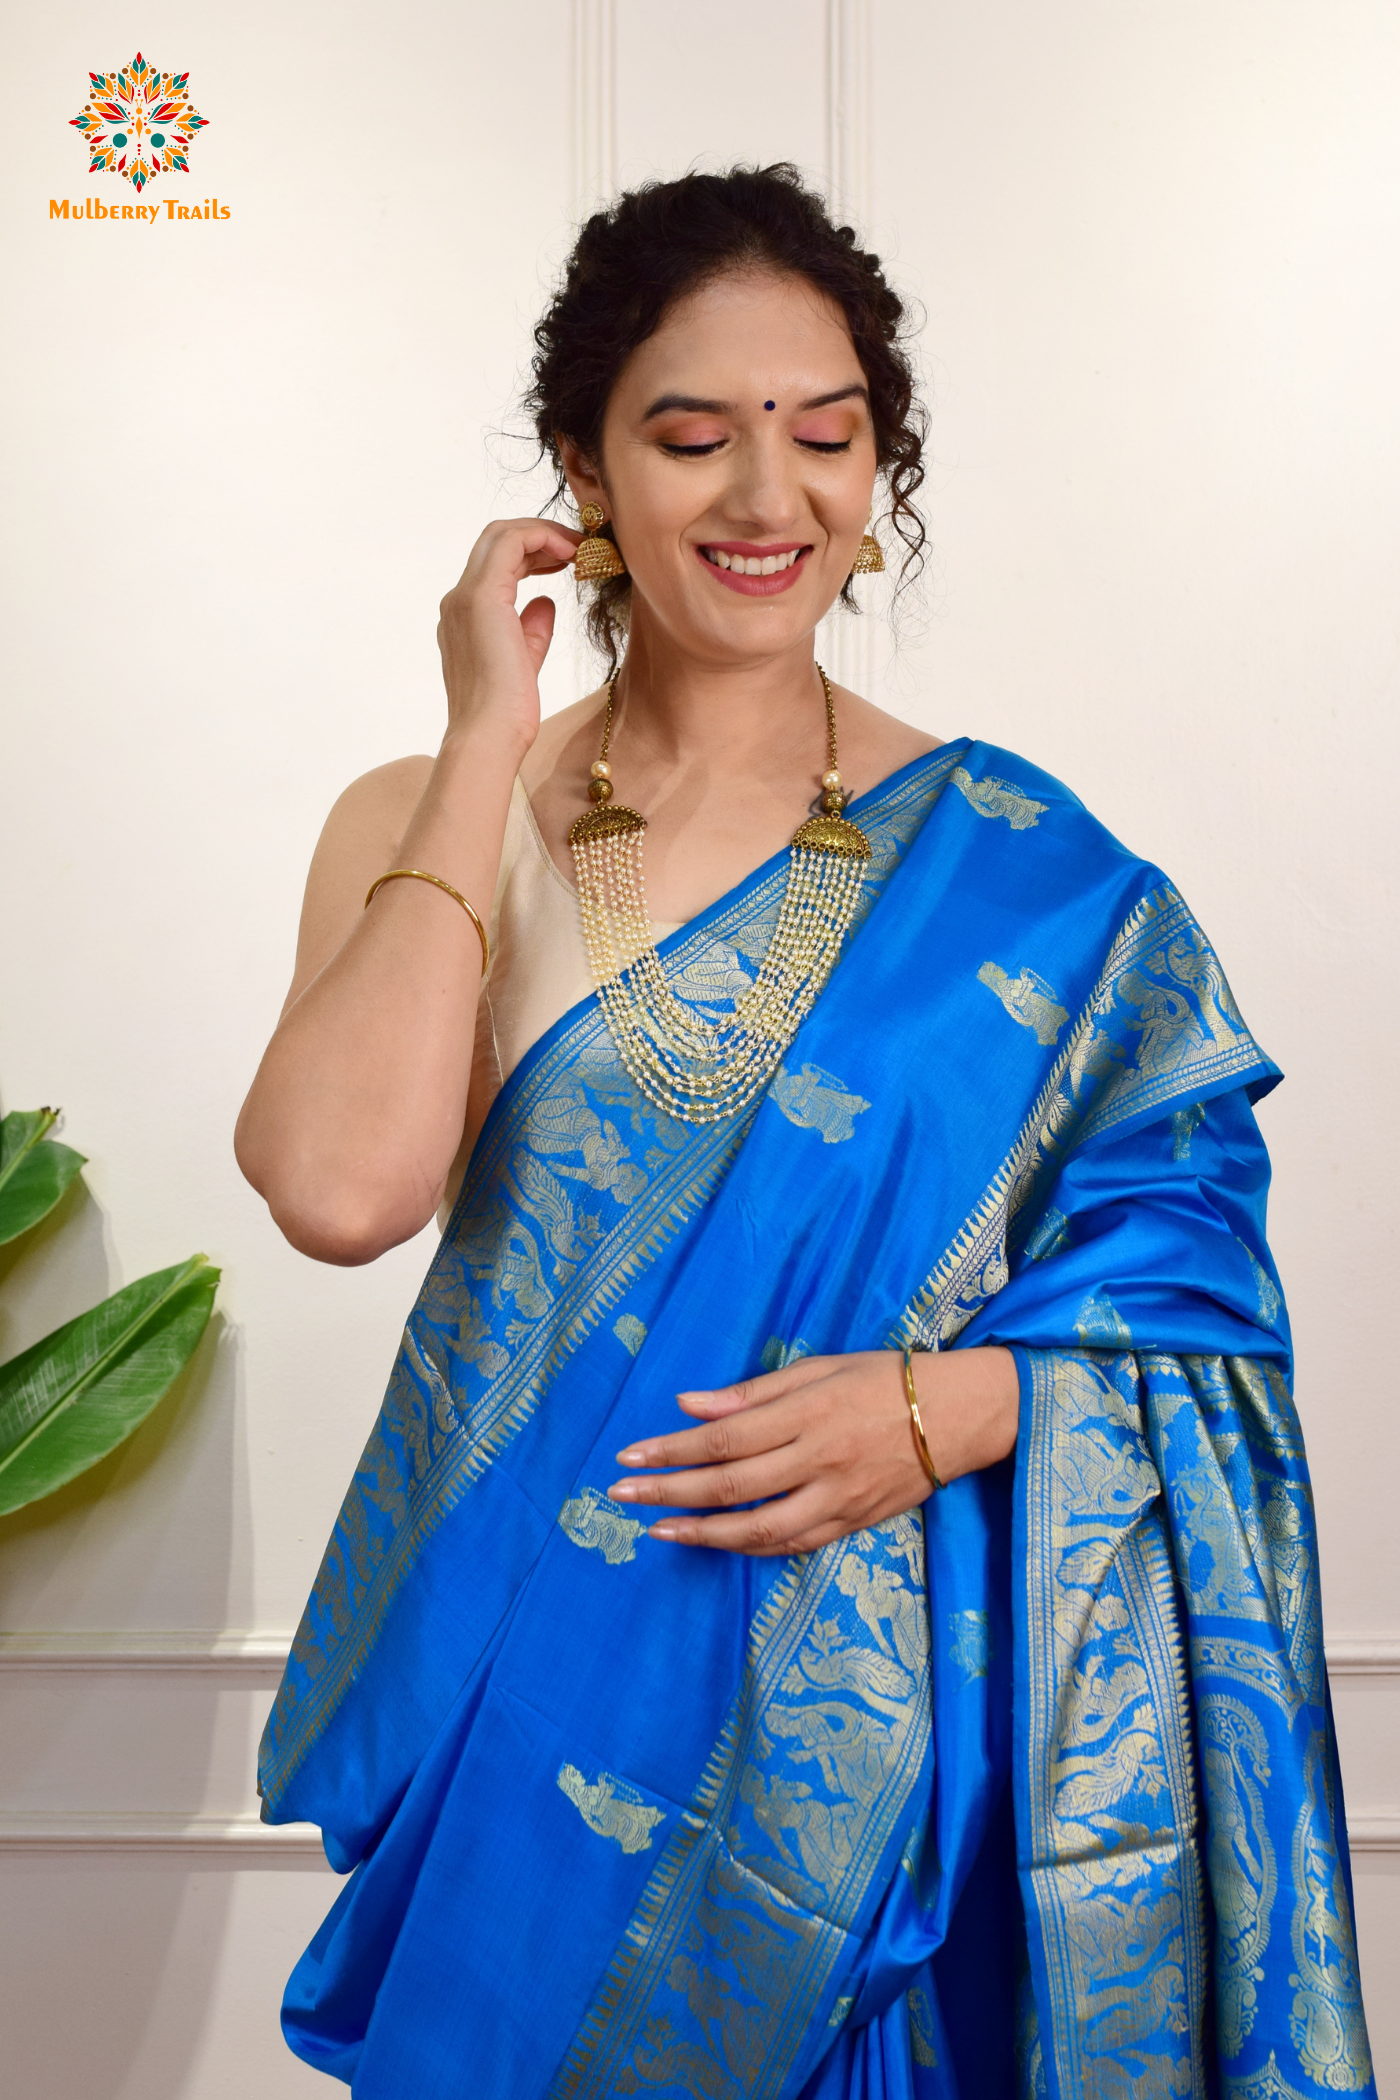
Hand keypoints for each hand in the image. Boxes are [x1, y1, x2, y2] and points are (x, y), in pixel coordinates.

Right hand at [436, 516, 582, 753]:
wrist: (490, 735)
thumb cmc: (507, 713)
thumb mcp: (525, 660)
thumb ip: (532, 630)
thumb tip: (545, 603)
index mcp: (465, 615)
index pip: (495, 562)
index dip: (532, 552)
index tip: (566, 560)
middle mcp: (459, 600)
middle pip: (495, 540)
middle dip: (538, 536)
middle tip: (576, 546)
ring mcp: (466, 597)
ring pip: (501, 535)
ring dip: (543, 533)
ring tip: (577, 547)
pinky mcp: (482, 597)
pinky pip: (511, 544)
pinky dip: (542, 538)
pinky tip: (570, 554)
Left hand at [606, 1346, 1017, 1556]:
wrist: (964, 1415)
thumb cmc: (886, 1379)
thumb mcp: (821, 1368)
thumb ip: (753, 1392)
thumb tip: (688, 1405)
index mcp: (809, 1412)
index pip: (724, 1439)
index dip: (672, 1450)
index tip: (629, 1454)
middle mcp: (820, 1458)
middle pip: (730, 1485)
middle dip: (668, 1491)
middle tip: (621, 1495)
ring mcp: (838, 1497)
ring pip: (757, 1529)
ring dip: (702, 1533)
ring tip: (660, 1529)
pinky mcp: (854, 1522)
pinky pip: (793, 1543)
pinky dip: (751, 1547)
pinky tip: (718, 1542)